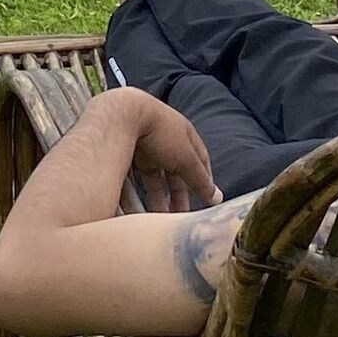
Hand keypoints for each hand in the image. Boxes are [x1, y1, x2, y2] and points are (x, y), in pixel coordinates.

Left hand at [120, 91, 216, 209]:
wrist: (120, 115)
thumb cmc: (160, 132)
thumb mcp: (186, 158)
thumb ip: (200, 179)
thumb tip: (217, 199)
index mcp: (183, 134)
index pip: (199, 159)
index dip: (203, 179)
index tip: (207, 201)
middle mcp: (164, 140)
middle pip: (175, 173)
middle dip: (178, 197)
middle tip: (180, 218)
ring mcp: (143, 146)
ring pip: (153, 179)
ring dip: (157, 200)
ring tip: (159, 221)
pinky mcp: (124, 154)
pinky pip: (133, 179)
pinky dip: (136, 196)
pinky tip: (137, 212)